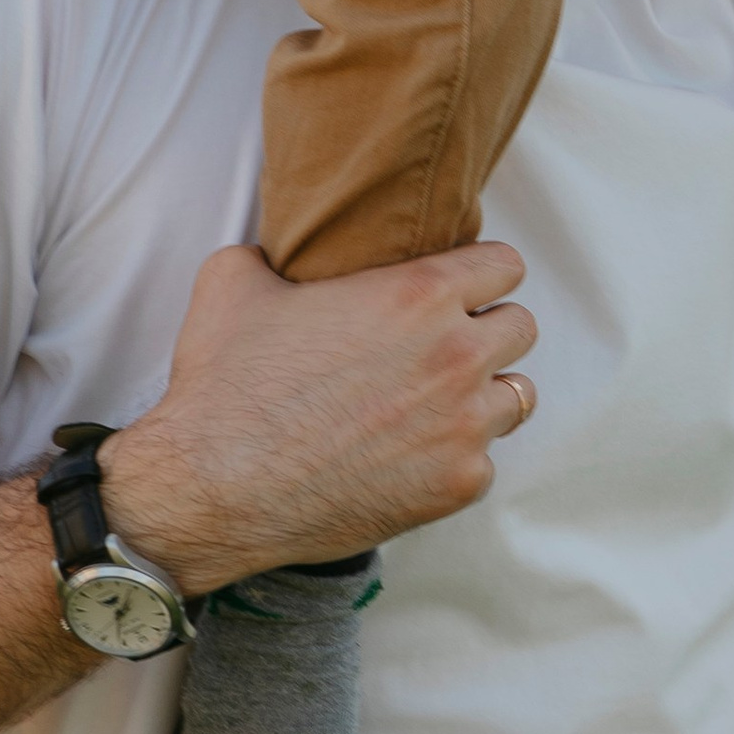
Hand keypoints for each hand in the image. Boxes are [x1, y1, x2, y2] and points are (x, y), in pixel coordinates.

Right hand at [100, 242, 535, 594]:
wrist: (212, 487)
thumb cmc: (224, 383)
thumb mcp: (235, 280)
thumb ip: (278, 249)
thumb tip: (281, 246)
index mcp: (419, 294)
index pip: (505, 266)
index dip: (481, 275)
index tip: (460, 292)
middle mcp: (457, 355)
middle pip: (521, 327)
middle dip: (487, 332)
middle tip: (443, 349)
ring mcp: (465, 424)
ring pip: (515, 396)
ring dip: (481, 396)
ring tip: (433, 405)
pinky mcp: (459, 483)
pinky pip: (483, 460)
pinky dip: (453, 459)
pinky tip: (408, 458)